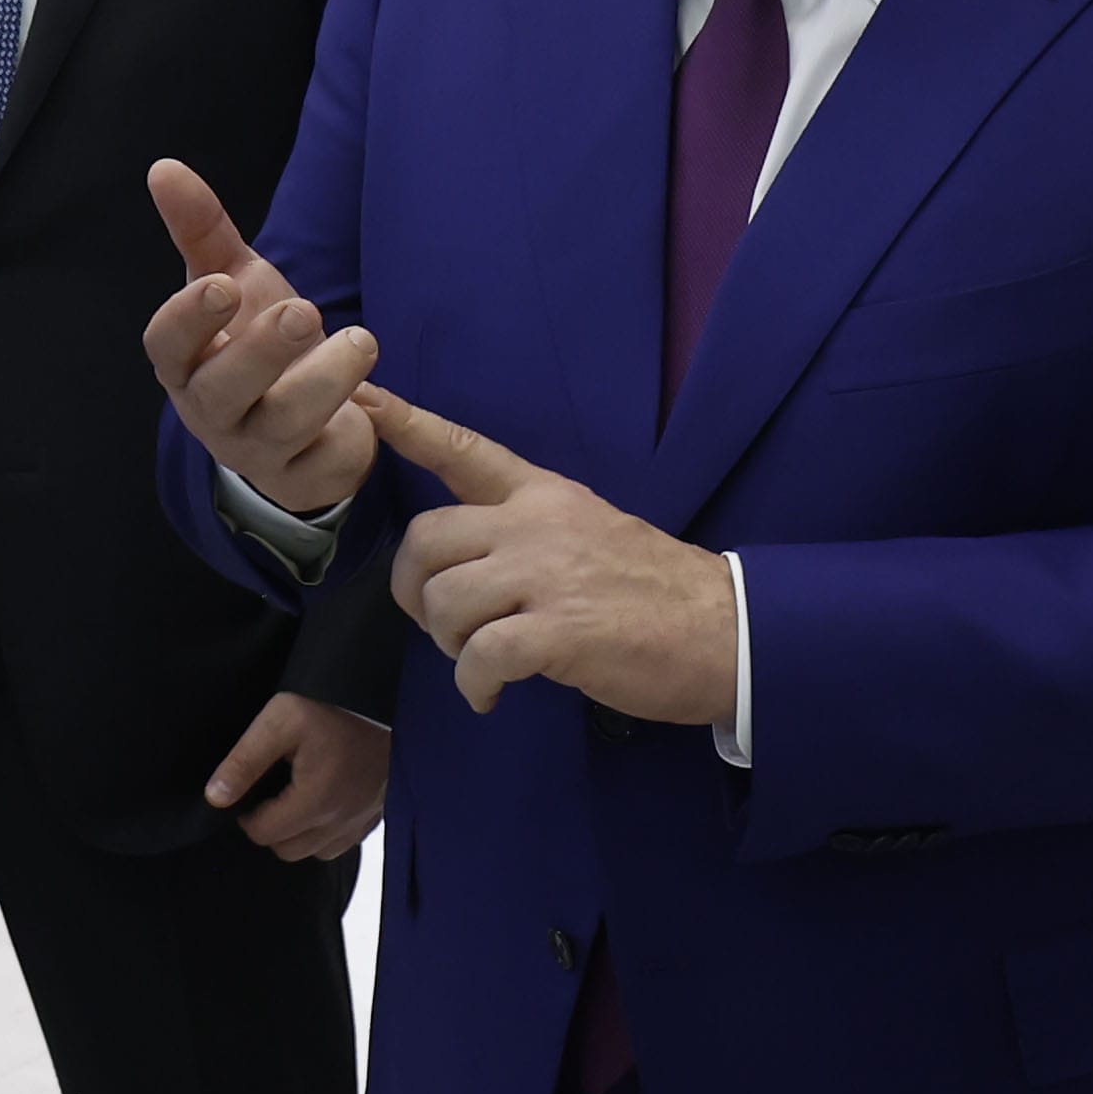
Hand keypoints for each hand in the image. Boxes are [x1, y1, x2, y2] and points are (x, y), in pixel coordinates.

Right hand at [141, 158, 378, 519]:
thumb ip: (201, 229)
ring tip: (361, 340)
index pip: (166, 345)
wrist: (300, 422)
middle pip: (221, 390)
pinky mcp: (301, 479)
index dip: (188, 319)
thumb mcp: (234, 280)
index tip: (221, 285)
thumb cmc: (255, 343)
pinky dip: (345, 434)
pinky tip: (369, 404)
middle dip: (260, 351)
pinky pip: (320, 465)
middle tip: (303, 309)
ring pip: (281, 425)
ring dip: (322, 382)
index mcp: (186, 362)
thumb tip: (163, 167)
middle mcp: (211, 411)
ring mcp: (255, 450)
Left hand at [205, 691, 388, 859]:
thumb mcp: (280, 720)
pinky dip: (319, 834)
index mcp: (315, 799)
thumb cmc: (330, 714)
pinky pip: (335, 846)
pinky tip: (316, 804)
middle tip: (270, 792)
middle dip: (269, 826)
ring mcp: (358, 824)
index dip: (247, 814)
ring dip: (294, 833)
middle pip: (284, 849)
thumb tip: (216, 797)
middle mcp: (340, 821)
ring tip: (292, 797)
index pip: (262, 834)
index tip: (251, 789)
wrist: (389, 709)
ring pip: (310, 852)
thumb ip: (244, 759)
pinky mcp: (371, 821)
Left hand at [368, 391, 740, 724]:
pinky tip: (490, 695)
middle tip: (441, 622)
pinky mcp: (559, 632)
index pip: (464, 451)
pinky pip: (479, 656)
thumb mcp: (591, 531)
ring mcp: (548, 577)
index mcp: (545, 495)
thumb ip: (529, 532)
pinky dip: (473, 684)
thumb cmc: (656, 591)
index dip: (408, 424)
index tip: (364, 398)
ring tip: (478, 660)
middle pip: (426, 540)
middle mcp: (538, 525)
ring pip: (444, 601)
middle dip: (413, 589)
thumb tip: (471, 562)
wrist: (729, 632)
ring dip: (447, 642)